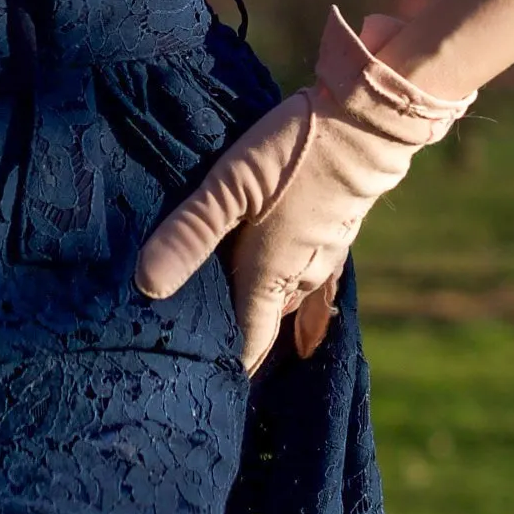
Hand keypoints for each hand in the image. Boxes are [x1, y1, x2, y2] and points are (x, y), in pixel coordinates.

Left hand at [135, 6, 474, 371]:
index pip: (246, 342)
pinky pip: (318, 288)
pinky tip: (305, 329)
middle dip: (238, 340)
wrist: (367, 123)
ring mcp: (323, 257)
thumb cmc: (294, 152)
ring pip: (287, 302)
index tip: (203, 391)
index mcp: (270, 275)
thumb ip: (191, 234)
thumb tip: (146, 286)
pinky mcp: (337, 234)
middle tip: (205, 360)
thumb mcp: (231, 186)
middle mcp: (299, 277)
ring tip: (237, 332)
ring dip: (263, 316)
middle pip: (263, 323)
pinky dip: (305, 310)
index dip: (226, 368)